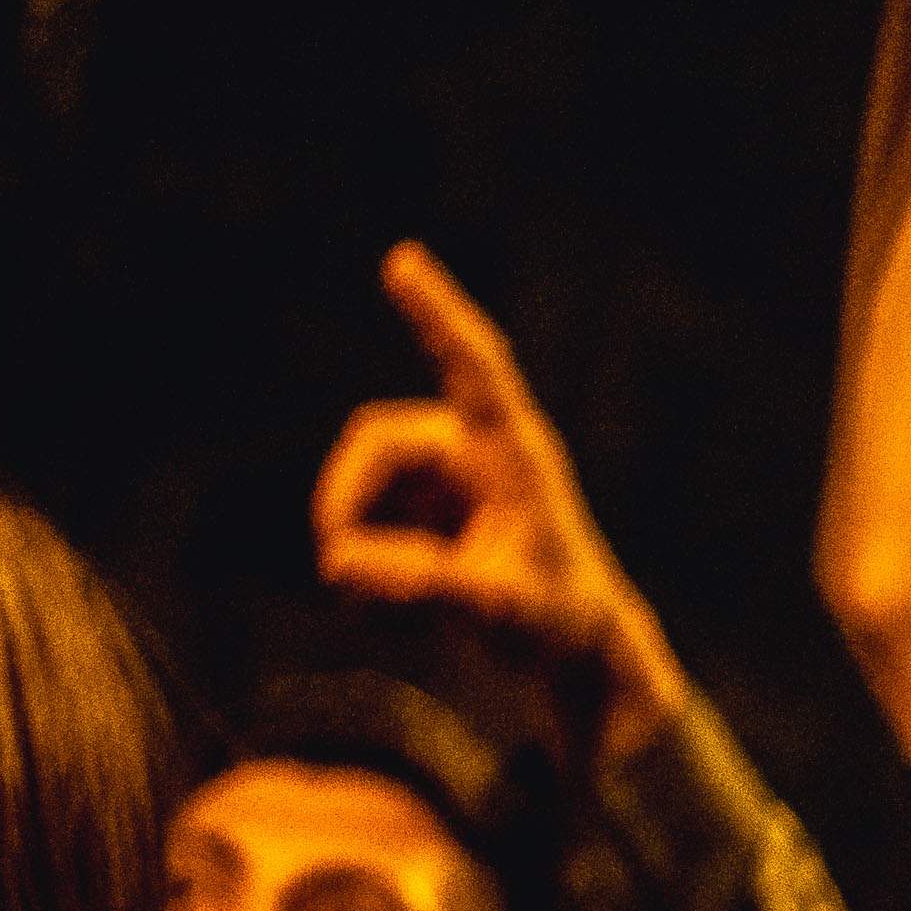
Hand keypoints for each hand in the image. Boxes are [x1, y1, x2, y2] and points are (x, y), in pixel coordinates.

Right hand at [314, 242, 688, 748]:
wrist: (572, 649)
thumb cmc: (556, 623)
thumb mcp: (494, 610)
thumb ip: (420, 584)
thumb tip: (339, 559)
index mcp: (515, 452)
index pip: (474, 368)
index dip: (437, 314)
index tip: (402, 260)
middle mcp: (477, 451)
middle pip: (375, 439)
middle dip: (345, 496)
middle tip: (340, 566)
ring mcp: (448, 478)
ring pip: (358, 479)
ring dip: (350, 531)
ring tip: (381, 598)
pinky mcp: (425, 508)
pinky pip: (358, 515)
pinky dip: (356, 555)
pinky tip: (384, 602)